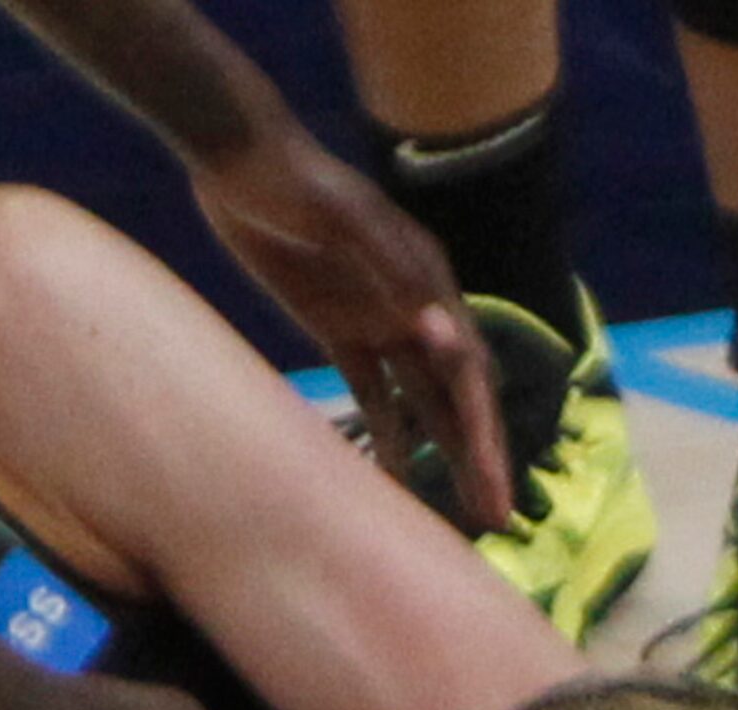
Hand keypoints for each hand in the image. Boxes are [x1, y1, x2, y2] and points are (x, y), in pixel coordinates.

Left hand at [190, 124, 512, 531]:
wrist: (240, 162)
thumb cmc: (299, 182)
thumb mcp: (346, 217)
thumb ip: (391, 265)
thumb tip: (440, 325)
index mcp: (430, 283)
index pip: (468, 372)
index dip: (483, 428)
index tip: (494, 478)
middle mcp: (417, 310)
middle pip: (458, 399)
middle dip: (479, 458)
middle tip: (497, 519)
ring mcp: (379, 323)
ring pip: (423, 406)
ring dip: (445, 457)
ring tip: (463, 516)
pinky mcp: (339, 332)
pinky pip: (372, 398)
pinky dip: (386, 439)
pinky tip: (392, 483)